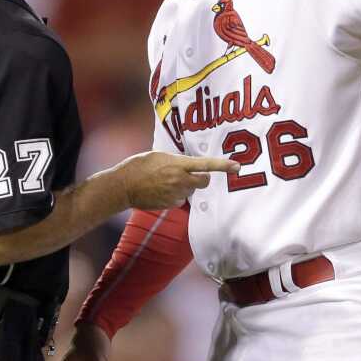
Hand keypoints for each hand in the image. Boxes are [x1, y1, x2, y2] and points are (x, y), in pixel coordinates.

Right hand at [115, 151, 239, 208]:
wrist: (123, 186)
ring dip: (184, 186)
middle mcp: (180, 180)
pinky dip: (175, 196)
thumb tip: (187, 163)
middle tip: (189, 173)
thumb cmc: (138, 166)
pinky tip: (161, 191)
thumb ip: (176, 160)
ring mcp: (175, 194)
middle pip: (204, 181)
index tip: (237, 166)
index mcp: (178, 164)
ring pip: (190, 190)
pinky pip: (180, 200)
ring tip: (164, 181)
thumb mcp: (158, 155)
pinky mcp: (170, 204)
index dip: (223, 166)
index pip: (206, 165)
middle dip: (202, 178)